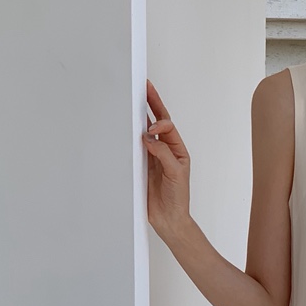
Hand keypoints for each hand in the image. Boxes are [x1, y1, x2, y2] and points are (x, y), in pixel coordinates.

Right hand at [144, 80, 191, 239]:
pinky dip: (130, 135)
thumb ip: (163, 154)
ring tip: (134, 98)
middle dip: (151, 103)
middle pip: (157, 122)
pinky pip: (135, 147)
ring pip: (145, 131)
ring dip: (140, 115)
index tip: (153, 128)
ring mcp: (153, 157)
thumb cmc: (178, 199)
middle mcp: (165, 151)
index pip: (168, 127)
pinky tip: (126, 124)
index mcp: (177, 150)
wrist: (169, 220)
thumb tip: (149, 138)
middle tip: (145, 86)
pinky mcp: (142, 165)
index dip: (161, 122)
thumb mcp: (176, 173)